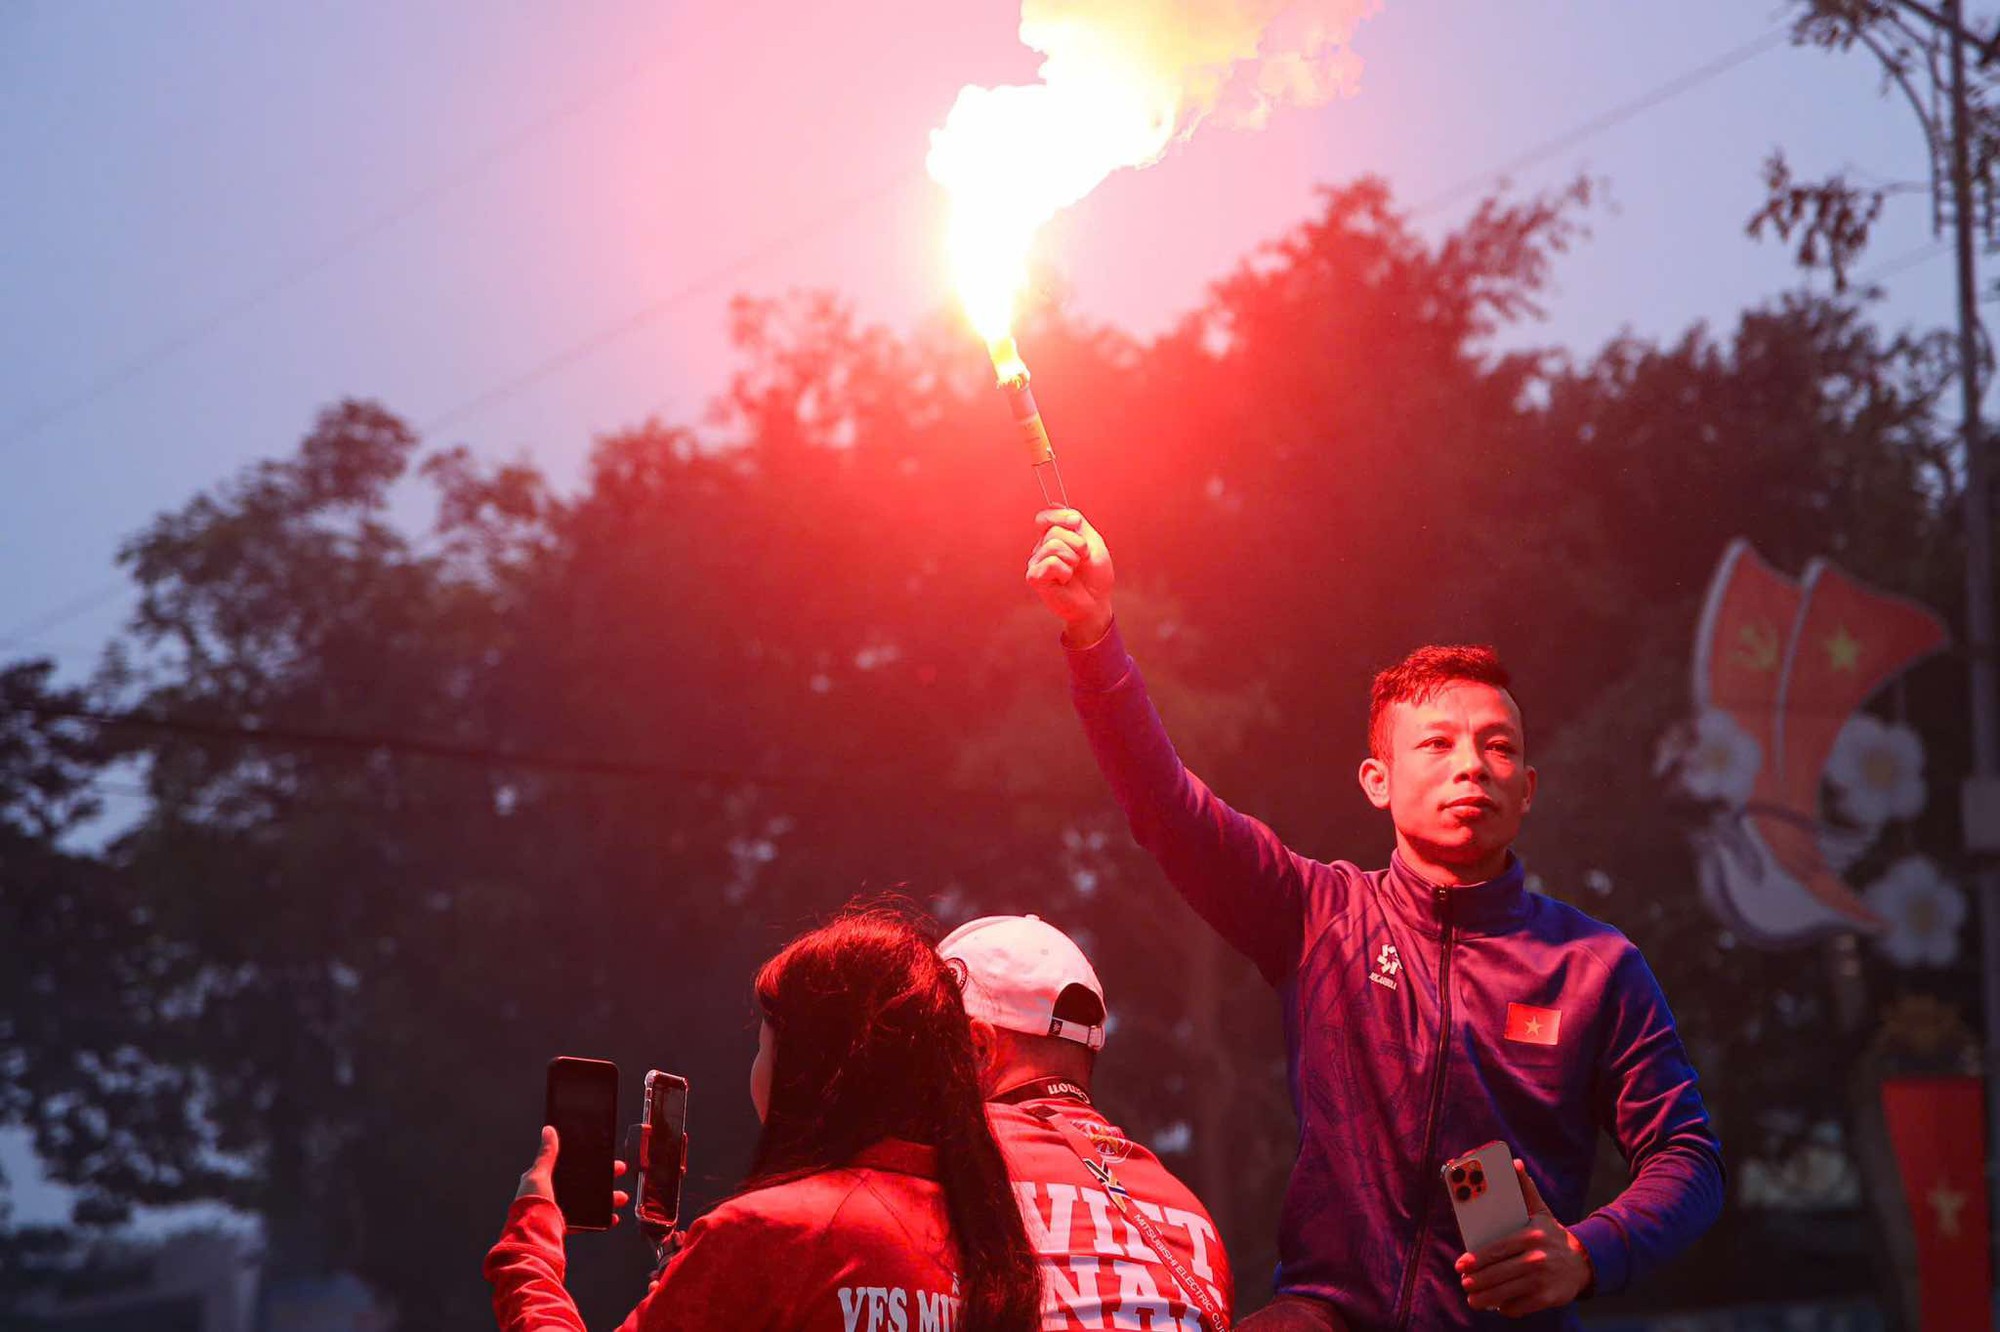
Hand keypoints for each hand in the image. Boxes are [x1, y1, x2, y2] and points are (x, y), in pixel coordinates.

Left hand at [516, 1126, 631, 1229]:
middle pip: (583, 1183)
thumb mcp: (537, 1175)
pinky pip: (589, 1222)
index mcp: (544, 1181)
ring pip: (590, 1202)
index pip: (570, 1167)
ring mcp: (561, 1211)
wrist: (532, 1236)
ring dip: (607, 1199)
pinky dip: (602, 1220)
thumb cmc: (530, 1204)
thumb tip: (548, 1131)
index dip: (587, 1161)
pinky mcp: (568, 1226)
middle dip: (603, 1178)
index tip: (603, 1157)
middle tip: (618, 1171)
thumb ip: (546, 1155)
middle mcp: (552, 1195)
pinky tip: (612, 1217)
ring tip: (620, 1197)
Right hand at [1027, 508, 1114, 644]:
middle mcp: (1041, 550)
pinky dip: (1065, 571)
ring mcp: (1036, 564)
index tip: (1077, 522)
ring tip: (1074, 570)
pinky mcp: (1035, 578)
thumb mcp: (1091, 541)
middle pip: (1054, 530)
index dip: (1060, 516)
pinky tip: (1065, 580)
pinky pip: (1051, 562)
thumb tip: (1054, 503)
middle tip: (1082, 559)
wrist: (1097, 602)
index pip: (1045, 517)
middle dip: (1076, 543)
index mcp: (1052, 539)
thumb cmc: (1095, 576)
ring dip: (1073, 558)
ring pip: (1053, 544)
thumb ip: (1074, 522)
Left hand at [1456, 1160, 1593, 1316]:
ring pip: (1505, 1292)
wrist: (1582, 1262)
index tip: (1461, 1265)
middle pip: (1498, 1273)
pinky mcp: (1548, 1299)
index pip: (1497, 1249)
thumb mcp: (1539, 1211)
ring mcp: (1542, 1280)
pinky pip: (1520, 1306)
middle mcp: (1537, 1258)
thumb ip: (1524, 1189)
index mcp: (1531, 1235)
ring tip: (1473, 1298)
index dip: (1476, 1259)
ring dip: (1485, 1298)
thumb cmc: (1550, 1236)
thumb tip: (1514, 1162)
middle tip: (1464, 1283)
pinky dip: (1507, 1307)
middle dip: (1476, 1281)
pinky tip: (1498, 1304)